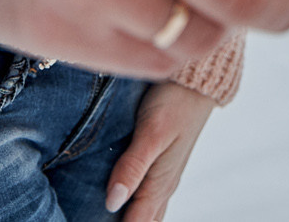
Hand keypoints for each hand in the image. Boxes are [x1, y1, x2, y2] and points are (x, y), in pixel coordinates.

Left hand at [106, 81, 214, 217]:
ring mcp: (163, 177)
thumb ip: (132, 167)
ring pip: (145, 212)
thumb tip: (112, 202)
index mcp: (159, 185)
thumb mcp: (151, 132)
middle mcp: (162, 186)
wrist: (197, 81)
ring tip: (102, 215)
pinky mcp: (160, 164)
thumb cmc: (175, 102)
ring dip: (128, 218)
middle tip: (91, 219)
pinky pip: (146, 196)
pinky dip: (132, 205)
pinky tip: (116, 198)